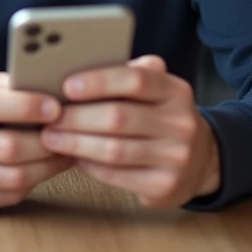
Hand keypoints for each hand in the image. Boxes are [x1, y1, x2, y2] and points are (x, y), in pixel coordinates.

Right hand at [0, 71, 71, 213]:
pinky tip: (44, 168)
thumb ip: (2, 83)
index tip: (56, 106)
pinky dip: (34, 182)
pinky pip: (8, 196)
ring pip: (14, 177)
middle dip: (47, 141)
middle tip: (71, 132)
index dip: (27, 106)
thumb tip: (45, 82)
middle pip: (9, 148)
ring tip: (65, 151)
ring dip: (48, 166)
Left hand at [40, 55, 220, 207]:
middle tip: (50, 116)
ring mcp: (176, 158)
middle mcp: (181, 123)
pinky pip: (116, 176)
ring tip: (51, 137)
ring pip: (114, 150)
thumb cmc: (161, 118)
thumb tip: (79, 64)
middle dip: (77, 117)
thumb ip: (128, 75)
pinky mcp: (164, 187)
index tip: (66, 86)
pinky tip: (74, 156)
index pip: (136, 79)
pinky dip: (89, 165)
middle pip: (119, 117)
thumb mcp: (156, 91)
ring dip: (76, 143)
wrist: (201, 160)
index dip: (99, 82)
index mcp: (176, 91)